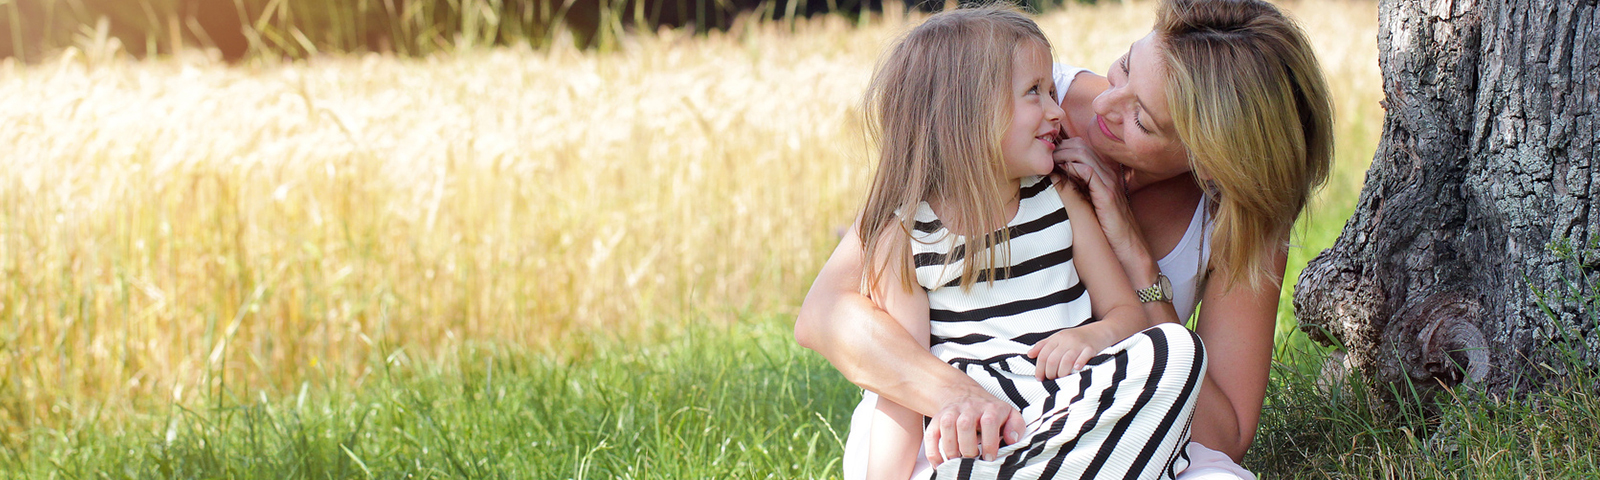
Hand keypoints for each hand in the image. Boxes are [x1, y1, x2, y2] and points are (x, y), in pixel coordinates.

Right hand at [921, 390, 1025, 465]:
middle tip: (973, 459)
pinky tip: (941, 464)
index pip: (989, 421)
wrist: (963, 394)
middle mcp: (969, 408)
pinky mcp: (937, 420)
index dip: (989, 442)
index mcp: (990, 408)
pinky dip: (933, 452)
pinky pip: (931, 435)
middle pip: (965, 424)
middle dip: (969, 447)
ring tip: (959, 461)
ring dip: (951, 449)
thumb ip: (1016, 426)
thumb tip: (1012, 440)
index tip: (989, 457)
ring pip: (947, 427)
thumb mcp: (1009, 414)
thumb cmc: (988, 410)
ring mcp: (951, 413)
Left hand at [1027, 327, 1113, 379]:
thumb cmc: (1078, 337)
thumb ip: (1044, 345)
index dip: (1039, 369)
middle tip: (1051, 380)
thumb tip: (1029, 354)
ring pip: (1065, 361)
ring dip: (1061, 373)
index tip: (1039, 378)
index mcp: (1057, 337)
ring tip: (1061, 379)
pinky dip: (1079, 364)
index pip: (1043, 355)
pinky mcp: (1091, 348)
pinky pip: (1083, 357)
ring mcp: (1079, 344)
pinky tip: (1076, 370)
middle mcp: (1067, 340)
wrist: (1101, 331)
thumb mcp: (1060, 338)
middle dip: (1050, 373)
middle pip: (1052, 360)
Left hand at [1052, 138, 1142, 258]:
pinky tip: (1061, 174)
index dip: (1062, 147)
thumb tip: (1055, 179)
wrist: (1128, 244)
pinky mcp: (1107, 194)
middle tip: (1044, 159)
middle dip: (1059, 149)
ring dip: (1062, 156)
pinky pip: (1089, 172)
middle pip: (1081, 146)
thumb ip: (1078, 188)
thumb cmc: (1107, 227)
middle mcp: (1108, 172)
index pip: (1081, 146)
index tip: (1046, 157)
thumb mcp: (1090, 202)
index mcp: (1104, 172)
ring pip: (1083, 155)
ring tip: (1049, 164)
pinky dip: (1072, 168)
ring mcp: (1109, 181)